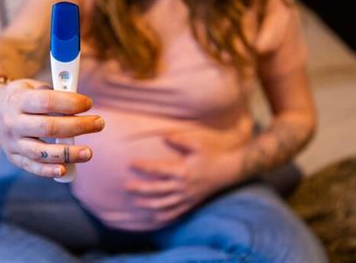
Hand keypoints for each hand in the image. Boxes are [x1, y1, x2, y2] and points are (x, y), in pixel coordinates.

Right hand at [0, 78, 104, 177]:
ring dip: (68, 153)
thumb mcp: (31, 86)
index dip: (69, 103)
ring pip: (41, 152)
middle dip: (78, 126)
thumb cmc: (22, 97)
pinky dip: (48, 170)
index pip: (46, 102)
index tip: (88, 103)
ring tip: (89, 152)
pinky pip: (32, 166)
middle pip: (48, 128)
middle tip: (99, 123)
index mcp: (18, 100)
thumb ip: (53, 92)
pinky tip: (66, 170)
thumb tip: (80, 102)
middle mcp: (13, 123)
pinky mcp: (14, 157)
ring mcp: (12, 143)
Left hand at [126, 130, 242, 223]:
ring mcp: (187, 197)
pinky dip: (164, 216)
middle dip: (140, 189)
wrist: (229, 171)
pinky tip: (154, 217)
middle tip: (126, 187)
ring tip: (136, 202)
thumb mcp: (198, 144)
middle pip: (156, 190)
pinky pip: (175, 213)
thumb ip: (180, 140)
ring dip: (148, 204)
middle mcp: (183, 186)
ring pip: (163, 205)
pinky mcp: (191, 204)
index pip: (157, 170)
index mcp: (182, 171)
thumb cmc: (212, 155)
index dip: (143, 167)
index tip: (130, 163)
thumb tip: (164, 137)